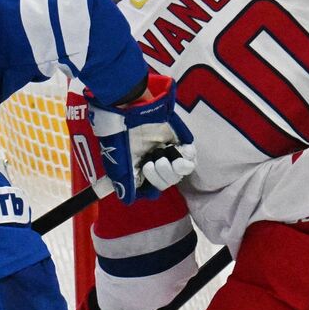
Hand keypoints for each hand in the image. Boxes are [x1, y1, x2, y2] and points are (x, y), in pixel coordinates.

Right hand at [87, 74, 194, 204]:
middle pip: (168, 181)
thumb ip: (125, 183)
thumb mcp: (118, 164)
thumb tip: (129, 200)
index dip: (153, 184)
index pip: (153, 186)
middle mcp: (154, 159)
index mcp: (139, 167)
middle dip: (162, 176)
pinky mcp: (179, 139)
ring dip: (172, 169)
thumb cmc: (118, 137)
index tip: (145, 174)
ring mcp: (167, 150)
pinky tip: (179, 155)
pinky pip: (190, 157)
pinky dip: (186, 160)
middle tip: (153, 162)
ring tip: (161, 155)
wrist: (127, 109)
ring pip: (180, 173)